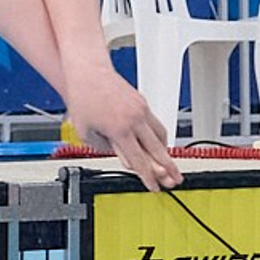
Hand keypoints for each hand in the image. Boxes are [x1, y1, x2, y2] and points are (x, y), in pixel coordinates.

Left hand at [68, 66, 181, 189]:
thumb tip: (124, 158)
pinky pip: (156, 124)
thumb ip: (106, 148)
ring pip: (161, 136)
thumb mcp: (86, 132)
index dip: (148, 176)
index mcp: (119, 129)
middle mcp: (134, 120)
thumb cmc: (83, 99)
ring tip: (170, 163)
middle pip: (157, 150)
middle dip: (168, 168)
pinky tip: (159, 143)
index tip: (155, 187)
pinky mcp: (143, 103)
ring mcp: (141, 110)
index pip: (138, 160)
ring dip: (166, 151)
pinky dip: (160, 136)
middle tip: (176, 179)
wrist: (88, 73)